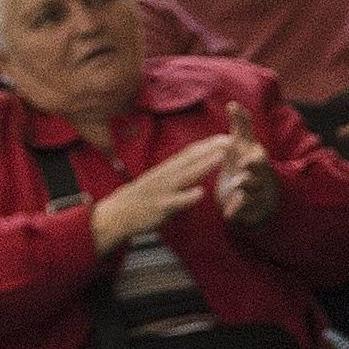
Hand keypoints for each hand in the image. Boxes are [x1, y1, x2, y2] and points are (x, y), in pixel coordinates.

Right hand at [87, 138, 228, 250]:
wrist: (116, 214)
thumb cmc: (142, 197)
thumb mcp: (161, 180)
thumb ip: (179, 172)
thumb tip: (197, 164)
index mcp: (167, 169)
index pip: (190, 152)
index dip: (209, 144)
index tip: (227, 135)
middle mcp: (166, 175)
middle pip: (191, 159)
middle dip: (212, 149)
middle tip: (232, 139)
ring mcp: (163, 190)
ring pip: (186, 176)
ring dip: (204, 166)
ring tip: (221, 157)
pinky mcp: (160, 207)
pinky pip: (175, 202)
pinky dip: (188, 197)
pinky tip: (201, 193)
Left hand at [213, 102, 284, 230]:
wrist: (257, 198)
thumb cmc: (246, 167)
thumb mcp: (243, 147)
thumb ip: (241, 126)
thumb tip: (233, 103)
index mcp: (255, 155)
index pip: (254, 141)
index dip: (247, 134)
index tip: (240, 129)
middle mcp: (259, 171)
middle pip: (260, 165)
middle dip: (253, 162)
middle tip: (245, 160)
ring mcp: (257, 190)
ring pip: (253, 186)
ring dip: (246, 184)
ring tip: (237, 182)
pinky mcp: (251, 207)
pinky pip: (245, 208)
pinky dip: (237, 209)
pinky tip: (228, 212)